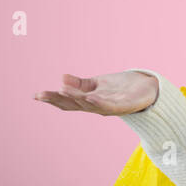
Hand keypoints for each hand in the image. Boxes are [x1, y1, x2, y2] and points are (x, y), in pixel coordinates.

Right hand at [34, 71, 159, 115]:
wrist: (148, 89)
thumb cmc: (121, 88)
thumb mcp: (97, 83)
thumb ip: (80, 83)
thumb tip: (62, 78)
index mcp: (89, 101)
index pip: (68, 101)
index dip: (52, 98)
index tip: (36, 95)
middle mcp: (97, 106)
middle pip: (74, 104)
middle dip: (58, 99)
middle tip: (42, 94)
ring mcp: (110, 107)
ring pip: (89, 105)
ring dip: (76, 99)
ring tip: (62, 91)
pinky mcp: (124, 106)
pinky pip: (109, 106)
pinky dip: (98, 102)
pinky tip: (89, 97)